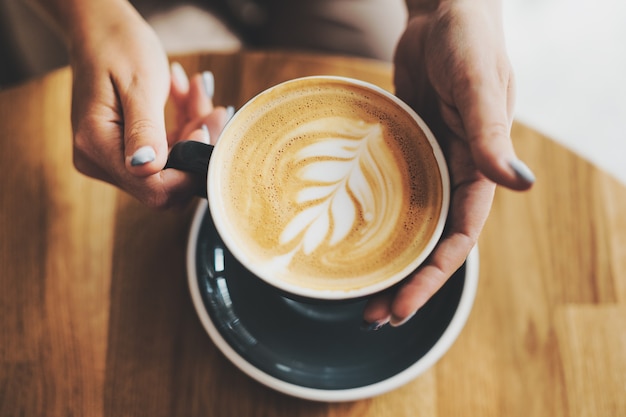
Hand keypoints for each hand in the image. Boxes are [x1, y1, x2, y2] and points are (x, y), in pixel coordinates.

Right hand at [68, 4, 227, 207]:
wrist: (99, 27)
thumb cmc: (117, 45)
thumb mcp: (139, 83)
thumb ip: (145, 130)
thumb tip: (148, 170)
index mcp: (97, 147)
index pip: (154, 188)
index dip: (188, 168)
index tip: (205, 132)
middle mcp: (100, 160)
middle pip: (167, 180)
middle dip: (197, 147)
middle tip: (214, 110)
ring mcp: (114, 157)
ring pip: (173, 164)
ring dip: (194, 129)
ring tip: (198, 91)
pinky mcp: (128, 149)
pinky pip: (168, 150)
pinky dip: (184, 125)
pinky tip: (187, 95)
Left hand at [363, 1, 534, 326]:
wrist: (440, 13)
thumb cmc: (468, 40)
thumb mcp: (480, 84)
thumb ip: (492, 132)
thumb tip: (519, 184)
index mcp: (478, 170)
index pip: (459, 238)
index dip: (433, 277)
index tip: (403, 308)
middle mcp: (452, 175)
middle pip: (430, 244)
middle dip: (405, 283)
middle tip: (372, 318)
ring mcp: (424, 166)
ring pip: (406, 226)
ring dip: (384, 260)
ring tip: (355, 294)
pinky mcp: (400, 152)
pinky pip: (384, 194)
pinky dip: (367, 220)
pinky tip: (341, 236)